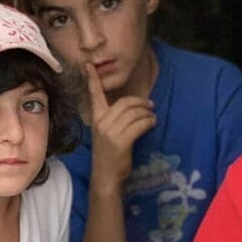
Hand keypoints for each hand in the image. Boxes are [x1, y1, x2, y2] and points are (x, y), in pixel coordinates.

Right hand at [86, 62, 155, 185]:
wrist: (106, 176)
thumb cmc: (108, 155)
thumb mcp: (106, 134)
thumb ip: (114, 120)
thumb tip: (133, 108)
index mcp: (96, 119)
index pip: (94, 95)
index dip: (93, 80)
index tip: (88, 65)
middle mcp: (101, 123)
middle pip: (125, 103)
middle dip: (141, 102)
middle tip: (150, 106)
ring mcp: (110, 132)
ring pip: (134, 113)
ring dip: (147, 113)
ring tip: (152, 117)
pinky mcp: (121, 141)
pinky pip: (139, 125)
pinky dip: (149, 122)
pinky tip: (152, 124)